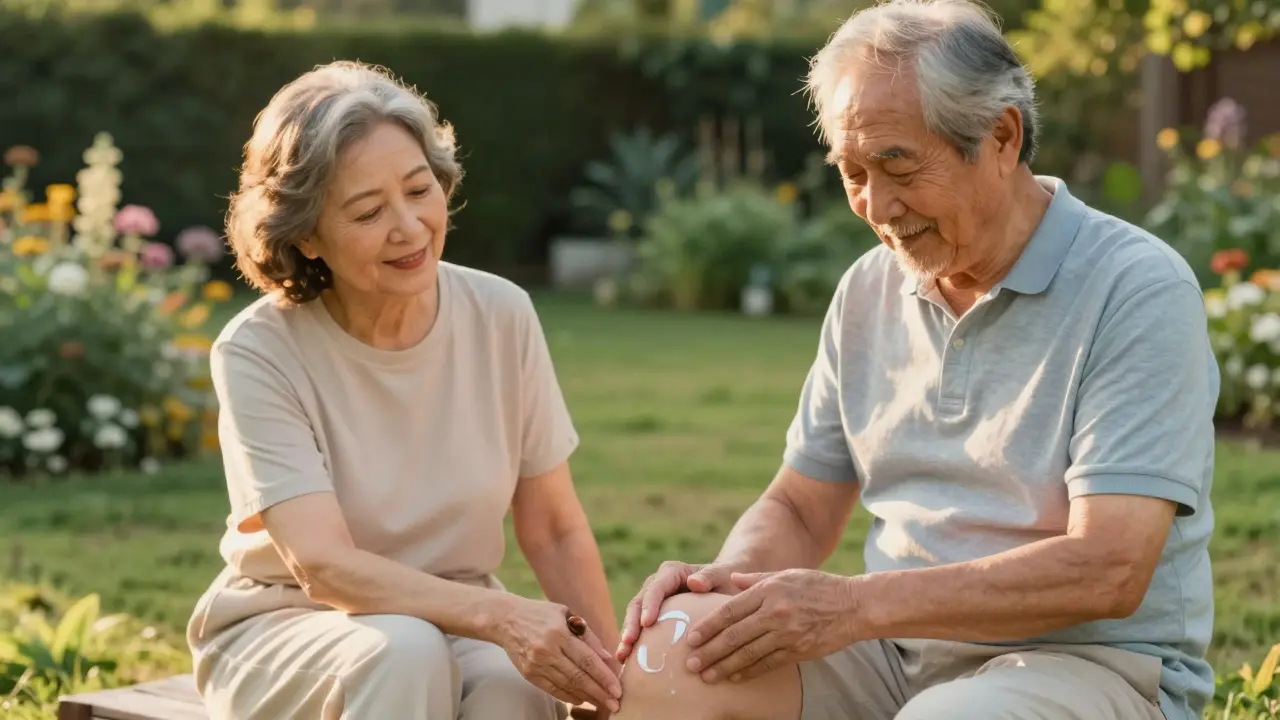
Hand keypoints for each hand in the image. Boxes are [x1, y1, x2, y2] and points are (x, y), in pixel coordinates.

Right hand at [498, 598, 621, 713]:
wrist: (505, 619)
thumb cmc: (540, 614)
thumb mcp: (565, 614)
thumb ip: (587, 636)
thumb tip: (607, 658)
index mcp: (559, 633)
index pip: (586, 660)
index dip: (604, 677)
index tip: (617, 689)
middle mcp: (547, 651)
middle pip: (578, 677)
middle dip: (599, 693)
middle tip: (615, 704)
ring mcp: (536, 664)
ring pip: (566, 686)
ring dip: (587, 697)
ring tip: (602, 703)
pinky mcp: (528, 674)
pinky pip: (552, 689)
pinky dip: (568, 696)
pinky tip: (582, 699)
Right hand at [616, 560, 740, 663]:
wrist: (723, 586)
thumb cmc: (726, 581)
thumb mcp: (723, 575)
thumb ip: (710, 576)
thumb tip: (694, 583)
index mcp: (672, 572)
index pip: (657, 587)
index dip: (649, 604)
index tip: (647, 623)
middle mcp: (657, 584)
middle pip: (639, 602)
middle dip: (631, 623)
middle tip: (628, 643)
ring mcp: (652, 600)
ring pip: (634, 616)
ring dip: (627, 635)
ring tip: (622, 656)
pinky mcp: (652, 616)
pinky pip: (639, 629)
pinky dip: (632, 643)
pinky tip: (626, 661)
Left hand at [683, 569, 855, 682]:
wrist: (854, 605)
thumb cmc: (818, 586)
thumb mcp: (787, 574)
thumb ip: (756, 579)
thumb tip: (732, 580)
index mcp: (768, 591)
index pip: (730, 611)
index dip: (708, 627)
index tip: (691, 639)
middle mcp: (775, 613)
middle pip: (734, 635)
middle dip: (710, 651)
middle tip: (691, 664)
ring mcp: (787, 634)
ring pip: (749, 654)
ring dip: (725, 667)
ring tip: (707, 676)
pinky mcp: (799, 650)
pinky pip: (768, 664)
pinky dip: (749, 672)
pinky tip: (734, 678)